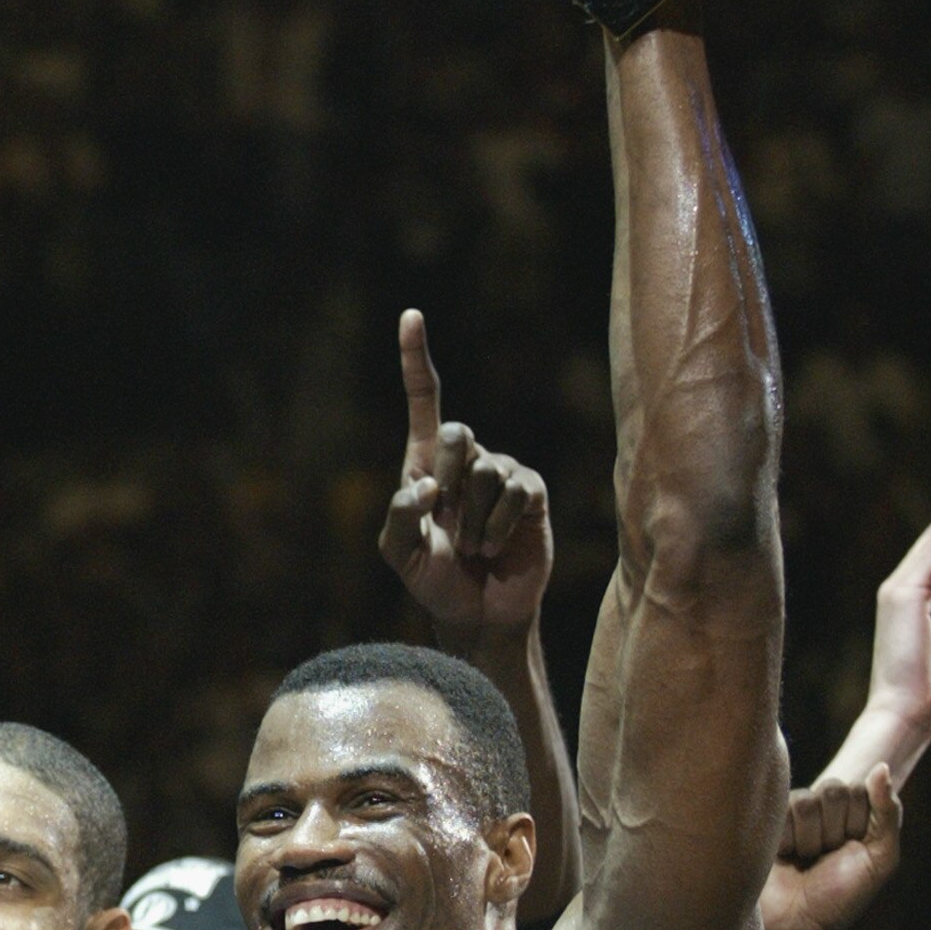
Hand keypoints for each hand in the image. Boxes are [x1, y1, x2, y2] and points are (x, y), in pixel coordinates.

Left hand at [379, 309, 551, 651]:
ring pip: (485, 471)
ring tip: (472, 546)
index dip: (415, 359)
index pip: (424, 400)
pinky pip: (515, 490)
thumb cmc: (434, 580)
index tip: (410, 315)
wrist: (478, 614)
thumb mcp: (399, 554)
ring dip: (472, 520)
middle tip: (445, 519)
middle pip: (456, 433)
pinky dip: (497, 525)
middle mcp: (465, 460)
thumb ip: (399, 515)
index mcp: (425, 463)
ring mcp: (501, 473)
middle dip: (446, 480)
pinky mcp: (531, 492)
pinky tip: (493, 546)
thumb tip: (428, 485)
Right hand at [760, 766, 901, 929]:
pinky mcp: (768, 822)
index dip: (858, 823)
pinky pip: (779, 813)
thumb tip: (881, 766)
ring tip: (804, 860)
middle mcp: (826, 810)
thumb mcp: (881, 859)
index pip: (861, 789)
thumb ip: (887, 812)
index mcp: (857, 814)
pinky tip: (785, 858)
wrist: (800, 927)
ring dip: (809, 839)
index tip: (853, 850)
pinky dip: (786, 841)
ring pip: (805, 801)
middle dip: (834, 830)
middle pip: (833, 790)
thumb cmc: (843, 897)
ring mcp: (795, 815)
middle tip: (826, 857)